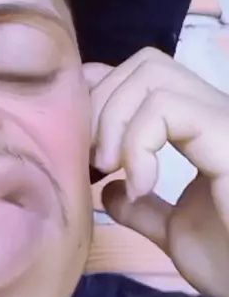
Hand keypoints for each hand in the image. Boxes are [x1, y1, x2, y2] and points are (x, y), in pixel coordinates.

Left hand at [84, 48, 228, 296]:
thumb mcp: (177, 234)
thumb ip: (143, 208)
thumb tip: (108, 189)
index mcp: (206, 130)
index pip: (145, 74)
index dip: (103, 94)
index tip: (83, 144)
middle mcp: (218, 113)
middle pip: (145, 62)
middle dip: (102, 103)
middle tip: (95, 161)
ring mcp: (225, 119)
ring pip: (152, 71)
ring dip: (114, 119)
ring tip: (111, 169)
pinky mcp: (228, 135)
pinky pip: (167, 108)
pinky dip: (137, 142)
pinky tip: (140, 185)